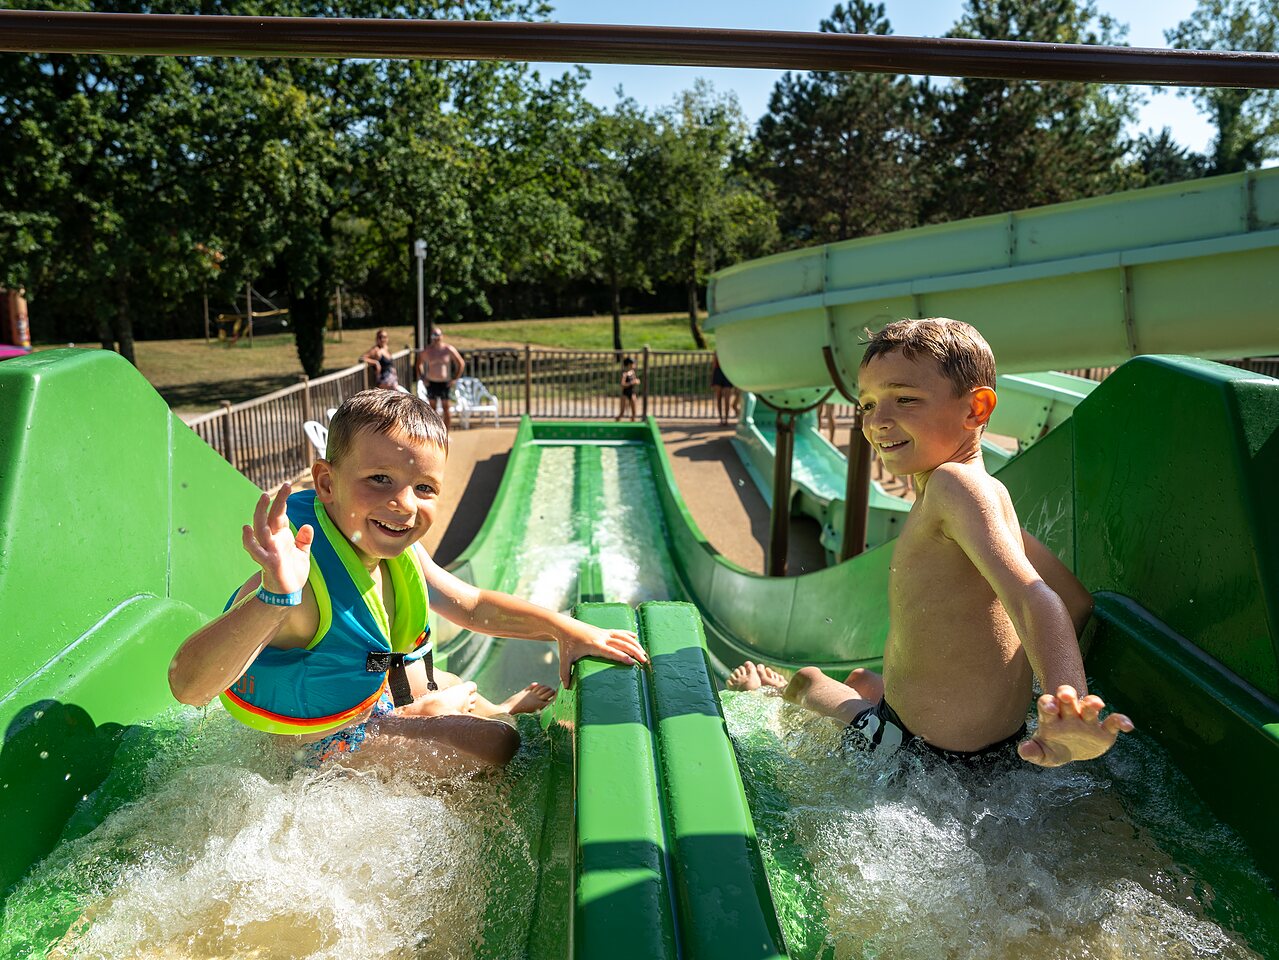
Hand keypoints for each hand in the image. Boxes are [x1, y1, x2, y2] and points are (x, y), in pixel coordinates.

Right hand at [241, 481, 312, 595]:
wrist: (288, 593)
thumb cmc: (293, 572)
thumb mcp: (302, 554)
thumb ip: (304, 540)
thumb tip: (307, 526)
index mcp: (281, 536)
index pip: (280, 514)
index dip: (282, 500)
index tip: (287, 485)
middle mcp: (273, 540)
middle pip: (271, 517)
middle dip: (275, 501)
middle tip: (283, 486)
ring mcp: (268, 550)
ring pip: (261, 528)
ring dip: (261, 513)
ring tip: (264, 497)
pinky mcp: (268, 562)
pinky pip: (255, 550)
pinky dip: (249, 540)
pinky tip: (247, 529)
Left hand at [557, 624, 647, 688]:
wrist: (565, 627)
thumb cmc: (566, 644)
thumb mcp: (564, 659)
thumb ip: (565, 673)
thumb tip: (566, 688)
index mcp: (594, 645)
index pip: (611, 651)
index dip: (621, 656)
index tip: (632, 662)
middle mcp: (602, 638)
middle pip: (621, 644)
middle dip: (634, 651)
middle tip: (644, 660)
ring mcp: (604, 633)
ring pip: (623, 637)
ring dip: (634, 644)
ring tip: (644, 653)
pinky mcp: (605, 631)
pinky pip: (619, 632)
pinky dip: (628, 635)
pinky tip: (636, 639)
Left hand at [1017, 685, 1132, 766]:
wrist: (1071, 749)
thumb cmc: (1052, 747)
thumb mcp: (1041, 752)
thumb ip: (1032, 751)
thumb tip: (1023, 750)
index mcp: (1052, 718)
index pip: (1047, 704)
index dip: (1047, 704)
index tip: (1049, 706)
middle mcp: (1069, 715)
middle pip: (1067, 699)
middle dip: (1067, 695)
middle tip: (1066, 695)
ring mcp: (1087, 721)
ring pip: (1090, 706)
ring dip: (1092, 703)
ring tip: (1096, 704)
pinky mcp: (1104, 731)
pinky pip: (1114, 722)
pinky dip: (1121, 721)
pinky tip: (1127, 726)